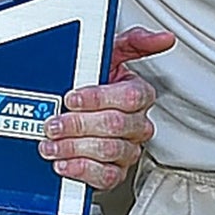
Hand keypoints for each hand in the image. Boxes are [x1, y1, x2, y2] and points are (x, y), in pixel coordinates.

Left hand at [39, 25, 170, 189]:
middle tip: (54, 123)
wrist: (70, 112)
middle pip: (116, 126)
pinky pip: (105, 177)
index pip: (129, 98)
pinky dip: (81, 170)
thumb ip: (133, 41)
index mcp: (137, 95)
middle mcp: (136, 124)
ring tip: (51, 143)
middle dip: (79, 124)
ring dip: (74, 147)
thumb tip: (163, 38)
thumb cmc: (88, 81)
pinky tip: (63, 162)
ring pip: (110, 152)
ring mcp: (126, 150)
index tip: (71, 97)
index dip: (98, 98)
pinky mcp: (114, 173)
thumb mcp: (107, 54)